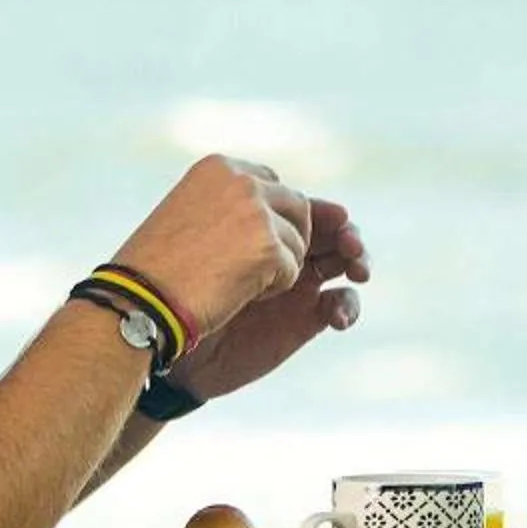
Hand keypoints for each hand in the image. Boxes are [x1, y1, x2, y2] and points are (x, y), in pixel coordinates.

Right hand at [111, 155, 315, 340]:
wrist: (140, 298)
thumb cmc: (155, 266)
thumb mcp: (186, 212)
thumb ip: (224, 203)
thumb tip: (263, 214)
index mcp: (219, 168)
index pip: (269, 181)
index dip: (268, 214)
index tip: (247, 241)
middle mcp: (241, 181)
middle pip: (296, 206)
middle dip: (286, 237)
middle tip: (258, 266)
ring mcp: (257, 213)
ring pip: (297, 240)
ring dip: (277, 265)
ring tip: (236, 280)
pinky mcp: (268, 247)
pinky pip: (292, 270)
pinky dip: (272, 288)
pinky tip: (237, 293)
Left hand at [167, 198, 366, 402]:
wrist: (167, 337)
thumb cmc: (178, 285)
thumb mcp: (212, 242)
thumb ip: (246, 218)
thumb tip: (270, 190)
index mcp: (259, 223)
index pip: (304, 208)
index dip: (324, 212)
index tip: (334, 218)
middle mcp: (280, 248)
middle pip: (331, 230)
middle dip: (348, 233)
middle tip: (350, 245)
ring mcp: (295, 282)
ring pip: (344, 261)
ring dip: (358, 261)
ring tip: (359, 271)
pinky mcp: (305, 318)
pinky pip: (340, 303)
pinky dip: (349, 305)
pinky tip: (339, 318)